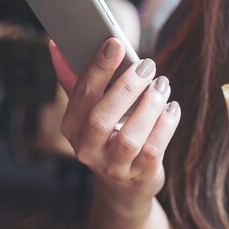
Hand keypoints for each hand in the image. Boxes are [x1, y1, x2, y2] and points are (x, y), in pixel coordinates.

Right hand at [49, 38, 180, 210]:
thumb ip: (75, 78)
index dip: (98, 67)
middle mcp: (88, 149)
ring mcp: (114, 166)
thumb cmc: (106, 135)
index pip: (82, 94)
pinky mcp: (140, 175)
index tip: (115, 43)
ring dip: (149, 106)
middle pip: (103, 118)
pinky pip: (153, 150)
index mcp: (72, 126)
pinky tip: (172, 107)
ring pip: (130, 137)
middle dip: (126, 88)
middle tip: (147, 65)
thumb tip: (56, 43)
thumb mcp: (89, 110)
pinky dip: (166, 125)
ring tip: (162, 85)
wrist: (123, 186)